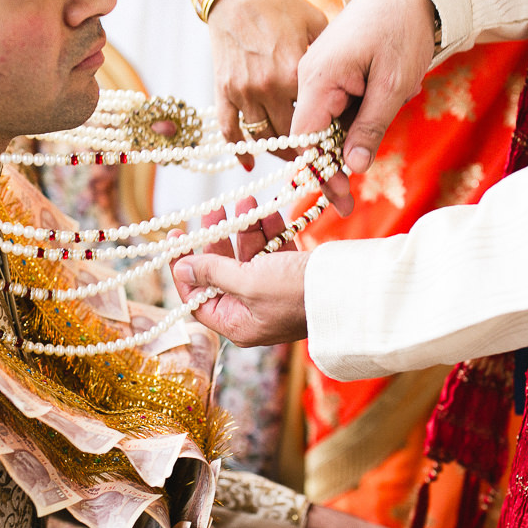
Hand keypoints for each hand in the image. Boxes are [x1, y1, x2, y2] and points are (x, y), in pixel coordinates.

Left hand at [173, 197, 309, 346]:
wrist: (350, 289)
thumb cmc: (297, 293)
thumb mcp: (248, 281)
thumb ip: (213, 272)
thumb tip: (181, 268)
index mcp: (236, 324)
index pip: (197, 298)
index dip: (185, 268)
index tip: (177, 238)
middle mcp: (252, 312)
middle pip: (222, 273)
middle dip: (217, 240)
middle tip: (212, 211)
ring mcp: (273, 294)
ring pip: (248, 258)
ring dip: (245, 229)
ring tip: (244, 202)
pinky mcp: (292, 277)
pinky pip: (272, 252)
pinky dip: (268, 233)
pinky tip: (267, 213)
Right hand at [208, 0, 327, 155]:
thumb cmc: (282, 5)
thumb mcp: (318, 25)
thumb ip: (336, 64)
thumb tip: (361, 98)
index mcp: (295, 73)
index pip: (313, 128)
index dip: (326, 152)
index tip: (339, 167)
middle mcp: (267, 88)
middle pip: (289, 140)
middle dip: (307, 159)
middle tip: (322, 170)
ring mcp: (243, 91)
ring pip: (262, 140)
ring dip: (280, 154)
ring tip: (298, 161)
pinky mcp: (224, 90)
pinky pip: (230, 131)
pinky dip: (241, 150)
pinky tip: (252, 163)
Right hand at [290, 0, 437, 213]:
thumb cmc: (402, 29)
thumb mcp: (392, 84)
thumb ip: (370, 126)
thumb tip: (353, 167)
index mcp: (318, 77)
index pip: (306, 139)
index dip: (321, 173)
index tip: (341, 201)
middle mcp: (305, 75)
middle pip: (307, 136)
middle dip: (328, 169)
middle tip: (348, 205)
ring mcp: (313, 72)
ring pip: (317, 125)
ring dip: (339, 145)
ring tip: (367, 153)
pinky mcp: (325, 70)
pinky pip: (326, 108)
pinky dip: (342, 124)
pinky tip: (365, 122)